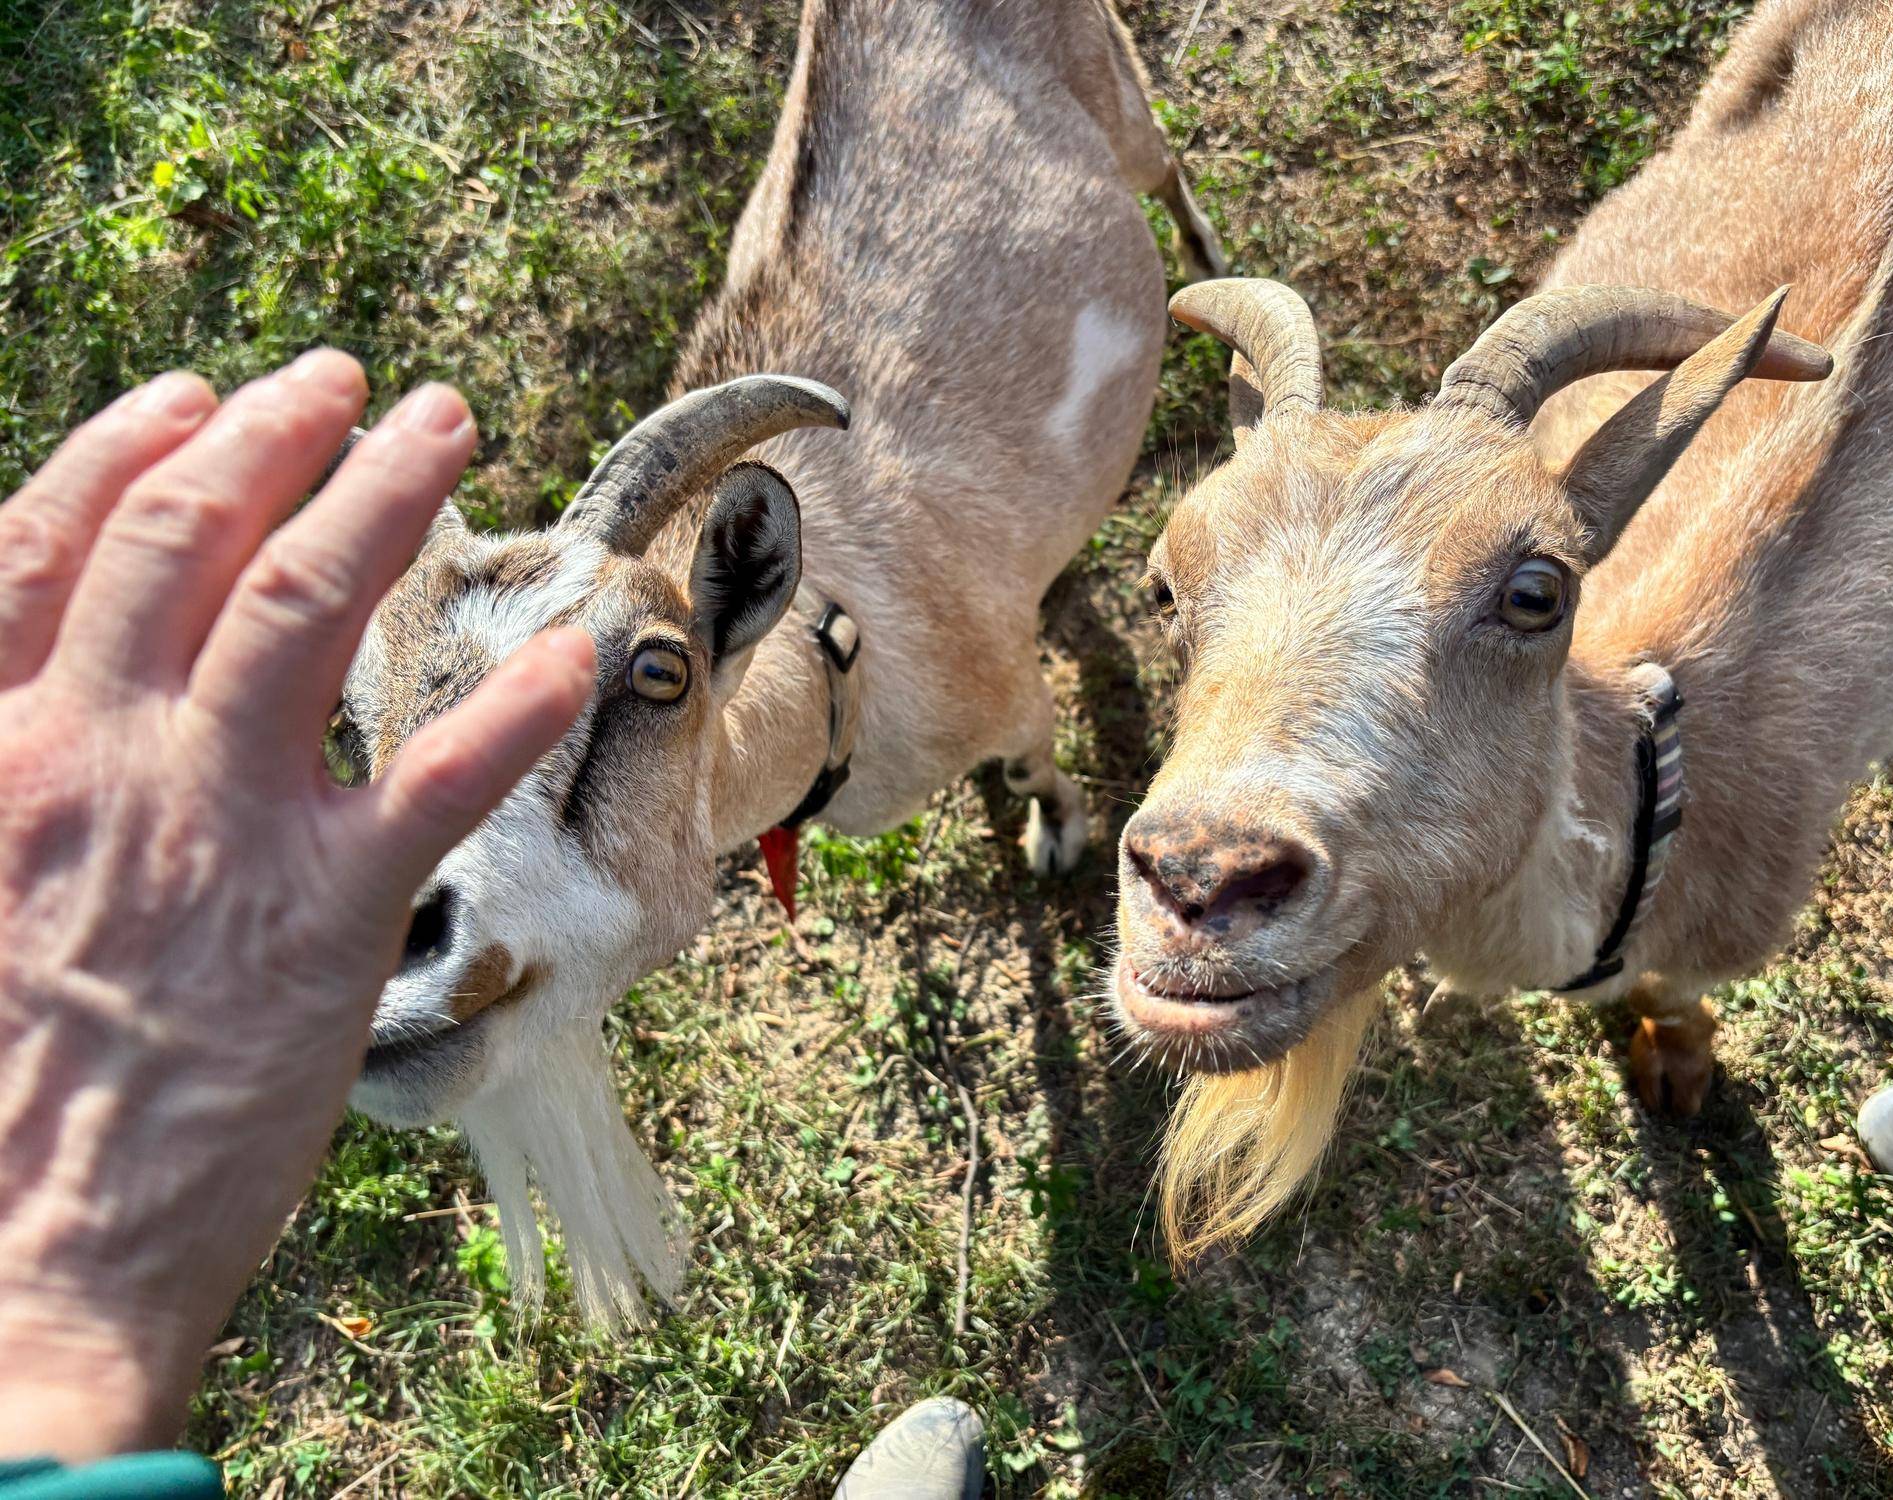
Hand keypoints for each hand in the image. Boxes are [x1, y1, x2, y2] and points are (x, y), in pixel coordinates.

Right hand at [0, 353, 595, 1458]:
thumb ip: (3, 764)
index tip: (194, 398)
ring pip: (307, 609)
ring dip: (386, 498)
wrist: (14, 1262)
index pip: (53, 543)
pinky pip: (440, 778)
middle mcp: (100, 755)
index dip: (131, 449)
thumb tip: (40, 691)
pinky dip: (513, 706)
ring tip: (445, 428)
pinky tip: (572, 653)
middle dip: (275, 437)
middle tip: (344, 380)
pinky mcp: (330, 916)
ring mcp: (221, 827)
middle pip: (192, 539)